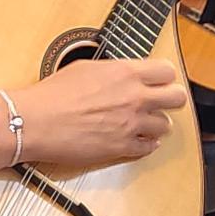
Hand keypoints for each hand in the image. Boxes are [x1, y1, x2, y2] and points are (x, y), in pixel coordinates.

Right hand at [16, 58, 189, 166]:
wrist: (37, 121)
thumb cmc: (53, 94)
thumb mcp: (86, 67)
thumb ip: (115, 72)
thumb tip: (125, 75)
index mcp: (126, 73)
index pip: (167, 71)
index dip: (164, 77)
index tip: (158, 81)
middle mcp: (135, 98)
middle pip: (178, 98)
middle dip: (170, 100)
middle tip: (159, 102)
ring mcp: (131, 125)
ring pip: (166, 126)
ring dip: (156, 124)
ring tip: (143, 124)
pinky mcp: (122, 148)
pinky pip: (149, 148)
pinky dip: (145, 145)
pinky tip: (137, 140)